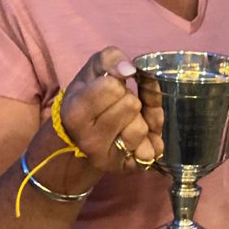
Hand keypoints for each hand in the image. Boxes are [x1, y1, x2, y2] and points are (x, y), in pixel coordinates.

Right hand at [58, 47, 163, 172]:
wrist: (81, 139)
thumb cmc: (89, 98)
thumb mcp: (93, 71)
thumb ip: (110, 59)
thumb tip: (130, 69)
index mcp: (74, 112)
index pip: (112, 87)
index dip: (117, 83)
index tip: (109, 89)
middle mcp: (88, 140)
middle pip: (131, 105)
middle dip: (130, 100)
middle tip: (117, 106)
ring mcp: (108, 159)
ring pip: (142, 128)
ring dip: (140, 119)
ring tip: (126, 121)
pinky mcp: (128, 169)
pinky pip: (154, 149)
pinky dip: (151, 138)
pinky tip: (137, 138)